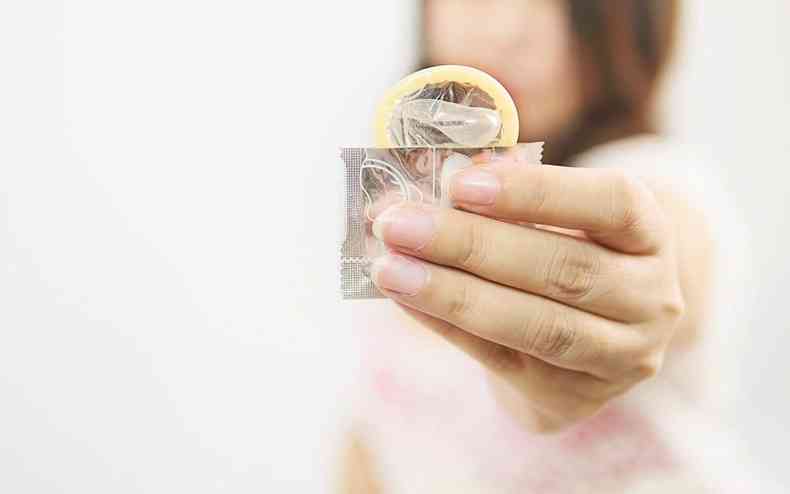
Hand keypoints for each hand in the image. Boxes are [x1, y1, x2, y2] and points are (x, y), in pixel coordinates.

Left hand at [370, 160, 685, 431]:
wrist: (595, 334)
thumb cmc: (564, 252)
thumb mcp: (558, 218)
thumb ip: (504, 198)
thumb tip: (427, 184)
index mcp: (651, 235)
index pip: (612, 203)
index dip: (538, 192)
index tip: (463, 183)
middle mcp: (652, 299)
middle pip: (563, 270)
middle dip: (471, 245)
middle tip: (398, 224)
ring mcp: (621, 356)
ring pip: (536, 325)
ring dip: (453, 294)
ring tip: (389, 268)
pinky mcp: (575, 396)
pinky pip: (502, 359)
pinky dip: (446, 326)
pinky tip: (404, 298)